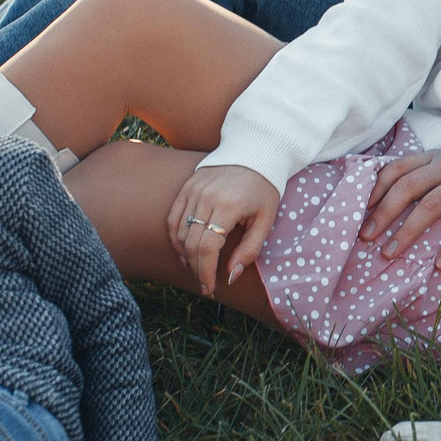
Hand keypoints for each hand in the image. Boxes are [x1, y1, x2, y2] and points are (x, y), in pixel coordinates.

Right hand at [167, 163, 281, 297]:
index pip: (207, 248)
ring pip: (179, 232)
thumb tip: (231, 276)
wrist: (254, 152)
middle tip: (205, 284)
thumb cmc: (264, 188)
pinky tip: (184, 252)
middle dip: (196, 269)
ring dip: (184, 256)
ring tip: (196, 270)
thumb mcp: (266, 220)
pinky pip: (173, 217)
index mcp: (228, 206)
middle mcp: (206, 197)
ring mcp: (193, 190)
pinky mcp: (187, 187)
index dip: (205, 272)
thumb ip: (250, 250)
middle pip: (191, 243)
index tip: (209, 288)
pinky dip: (175, 237)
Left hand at [360, 143, 440, 267]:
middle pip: (406, 187)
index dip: (374, 190)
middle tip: (365, 237)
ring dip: (406, 231)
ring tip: (390, 253)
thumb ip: (429, 174)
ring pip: (430, 205)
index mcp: (436, 157)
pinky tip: (440, 263)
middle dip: (382, 213)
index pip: (396, 169)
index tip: (356, 212)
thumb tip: (395, 199)